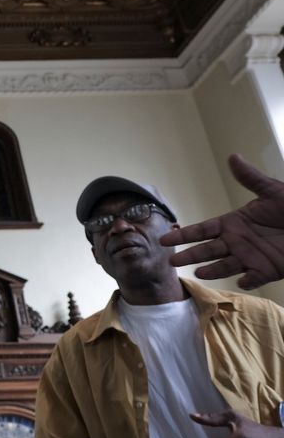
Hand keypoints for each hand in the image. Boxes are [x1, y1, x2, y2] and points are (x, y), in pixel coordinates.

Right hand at [161, 154, 283, 288]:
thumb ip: (250, 178)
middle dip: (189, 256)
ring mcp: (250, 257)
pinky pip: (253, 278)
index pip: (203, 230)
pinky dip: (247, 281)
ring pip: (225, 266)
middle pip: (207, 251)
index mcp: (233, 224)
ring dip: (212, 270)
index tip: (165, 240)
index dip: (184, 235)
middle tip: (172, 261)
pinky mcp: (267, 270)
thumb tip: (233, 157)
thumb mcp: (272, 191)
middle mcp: (236, 242)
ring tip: (200, 272)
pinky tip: (241, 280)